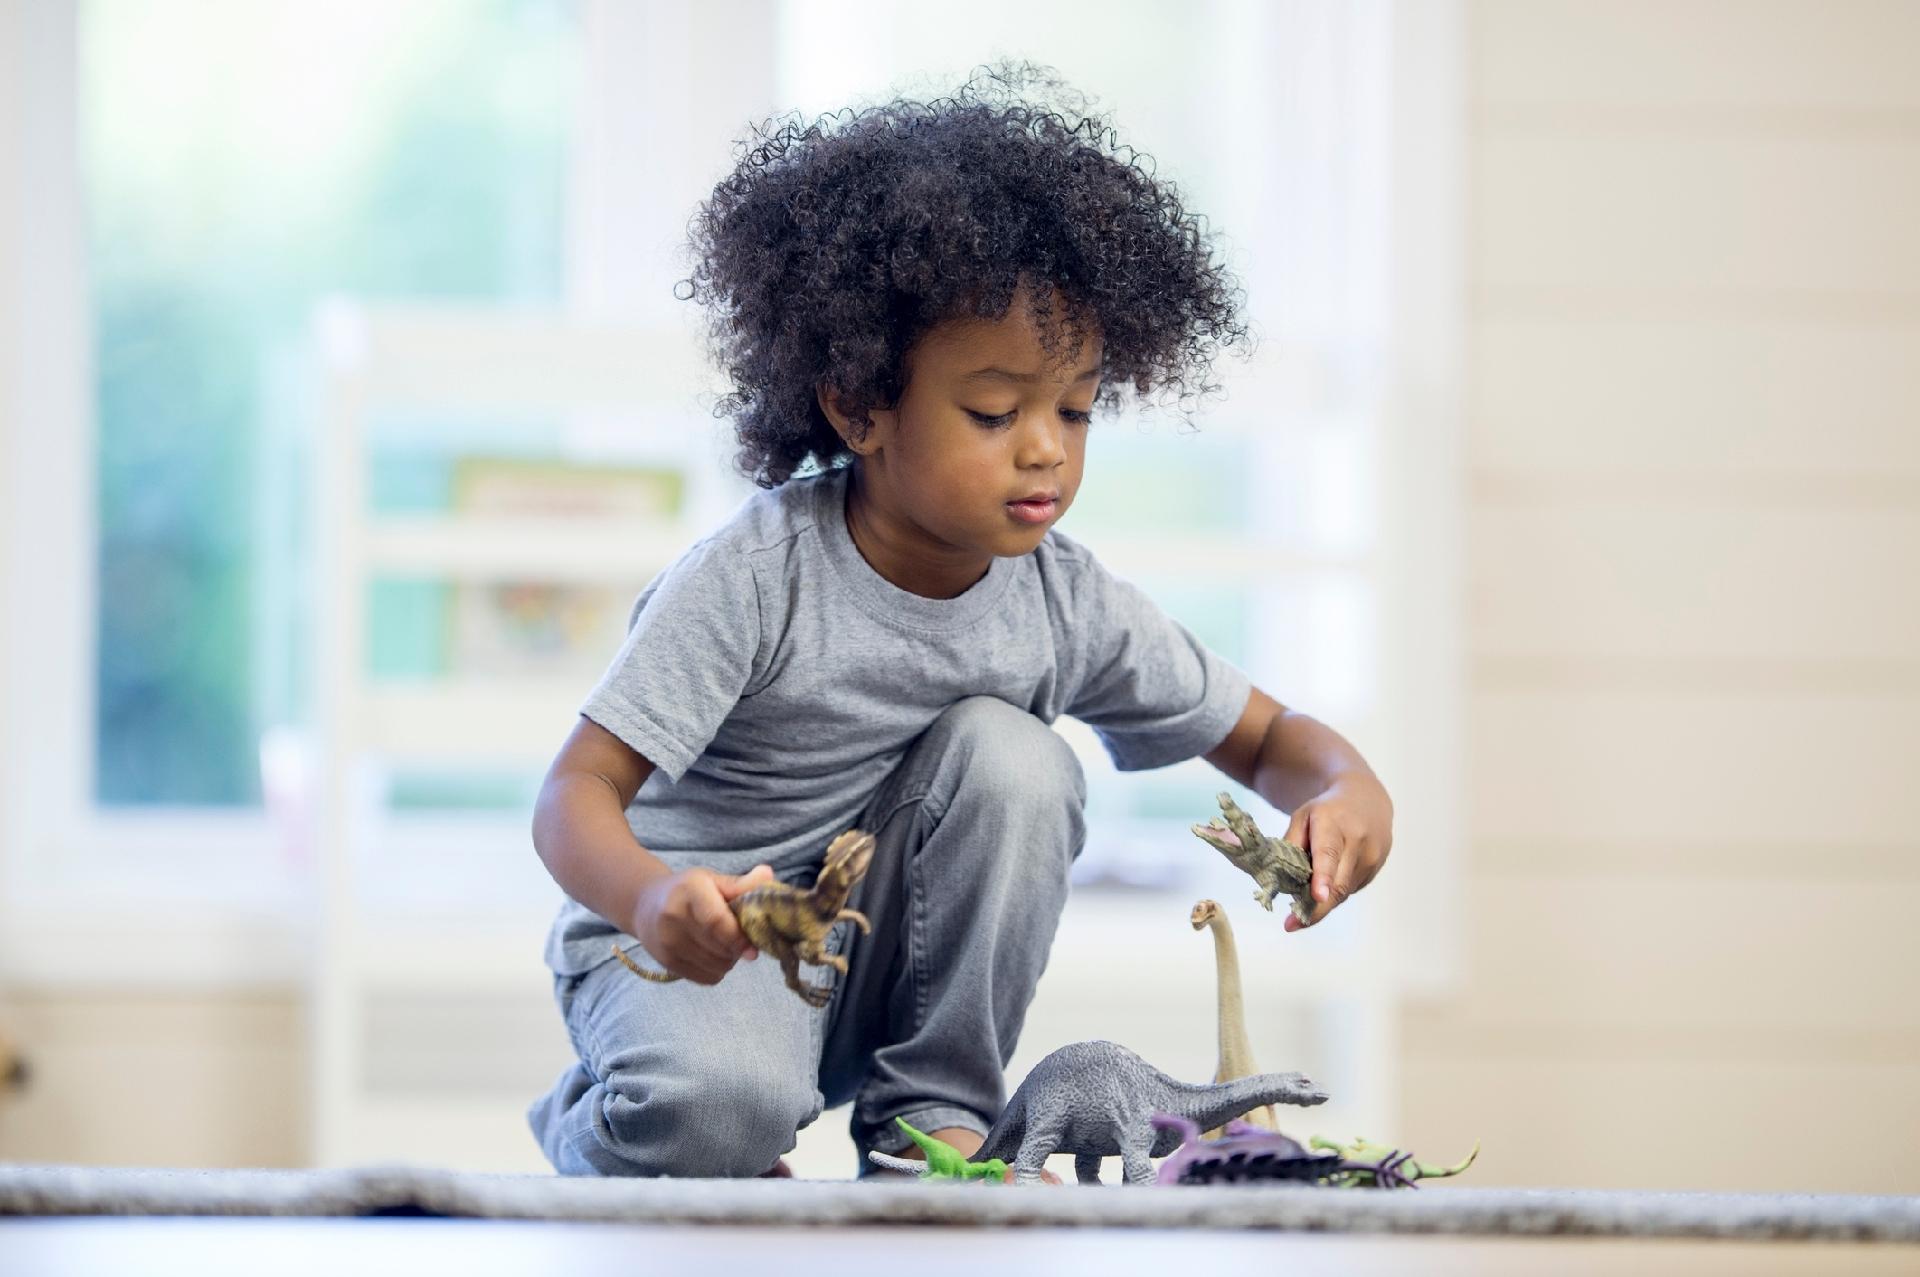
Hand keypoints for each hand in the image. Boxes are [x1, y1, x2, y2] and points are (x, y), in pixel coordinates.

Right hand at [630, 864, 774, 982]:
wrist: (645, 905)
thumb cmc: (687, 890)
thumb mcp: (712, 880)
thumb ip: (741, 883)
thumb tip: (768, 875)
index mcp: (689, 890)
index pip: (717, 922)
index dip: (739, 938)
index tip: (753, 948)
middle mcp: (673, 917)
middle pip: (719, 947)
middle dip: (737, 948)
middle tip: (739, 938)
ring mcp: (667, 943)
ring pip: (716, 966)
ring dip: (728, 960)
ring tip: (724, 944)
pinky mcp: (667, 963)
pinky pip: (706, 978)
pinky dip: (717, 970)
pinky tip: (712, 955)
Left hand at [1282, 773, 1392, 930]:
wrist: (1367, 801)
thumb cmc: (1327, 811)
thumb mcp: (1302, 817)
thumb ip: (1291, 843)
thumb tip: (1275, 875)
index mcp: (1333, 823)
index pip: (1328, 853)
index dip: (1323, 877)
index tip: (1318, 896)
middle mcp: (1357, 841)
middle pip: (1338, 882)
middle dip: (1316, 908)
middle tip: (1292, 924)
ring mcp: (1371, 857)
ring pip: (1343, 891)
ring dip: (1322, 904)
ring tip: (1300, 911)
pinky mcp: (1375, 870)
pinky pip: (1350, 889)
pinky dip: (1334, 894)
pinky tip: (1323, 889)